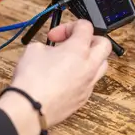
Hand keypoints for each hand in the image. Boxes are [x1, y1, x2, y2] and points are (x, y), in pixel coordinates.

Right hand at [0, 20, 111, 134]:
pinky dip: (81, 77)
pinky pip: (89, 83)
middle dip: (90, 40)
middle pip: (104, 45)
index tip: (56, 35)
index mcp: (79, 49)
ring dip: (90, 59)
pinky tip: (65, 79)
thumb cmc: (32, 79)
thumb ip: (47, 45)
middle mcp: (89, 66)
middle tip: (73, 43)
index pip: (86, 26)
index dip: (69, 27)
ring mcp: (88, 84)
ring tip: (72, 61)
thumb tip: (50, 50)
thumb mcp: (34, 49)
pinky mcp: (83, 99)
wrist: (30, 108)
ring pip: (101, 66)